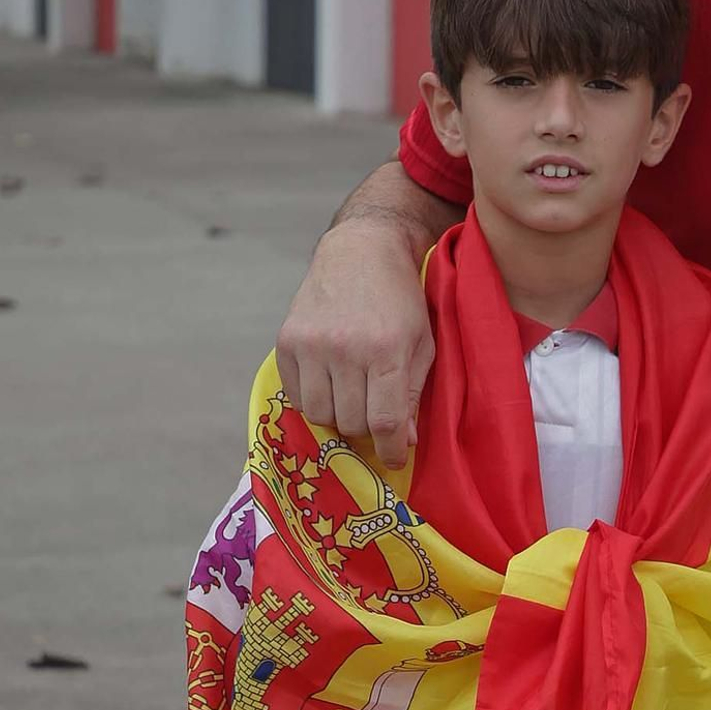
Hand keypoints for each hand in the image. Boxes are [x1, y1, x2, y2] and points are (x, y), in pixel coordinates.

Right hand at [276, 217, 433, 465]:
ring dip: (337, 417)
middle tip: (373, 415)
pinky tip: (329, 381)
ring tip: (351, 397)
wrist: (361, 251)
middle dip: (366, 429)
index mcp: (386, 350)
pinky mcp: (287, 341)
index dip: (390, 450)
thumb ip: (413, 394)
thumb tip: (402, 442)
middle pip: (350, 423)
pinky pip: (296, 396)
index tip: (394, 458)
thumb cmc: (401, 301)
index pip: (384, 421)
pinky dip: (313, 399)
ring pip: (319, 415)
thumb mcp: (423, 344)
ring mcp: (311, 345)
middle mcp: (345, 349)